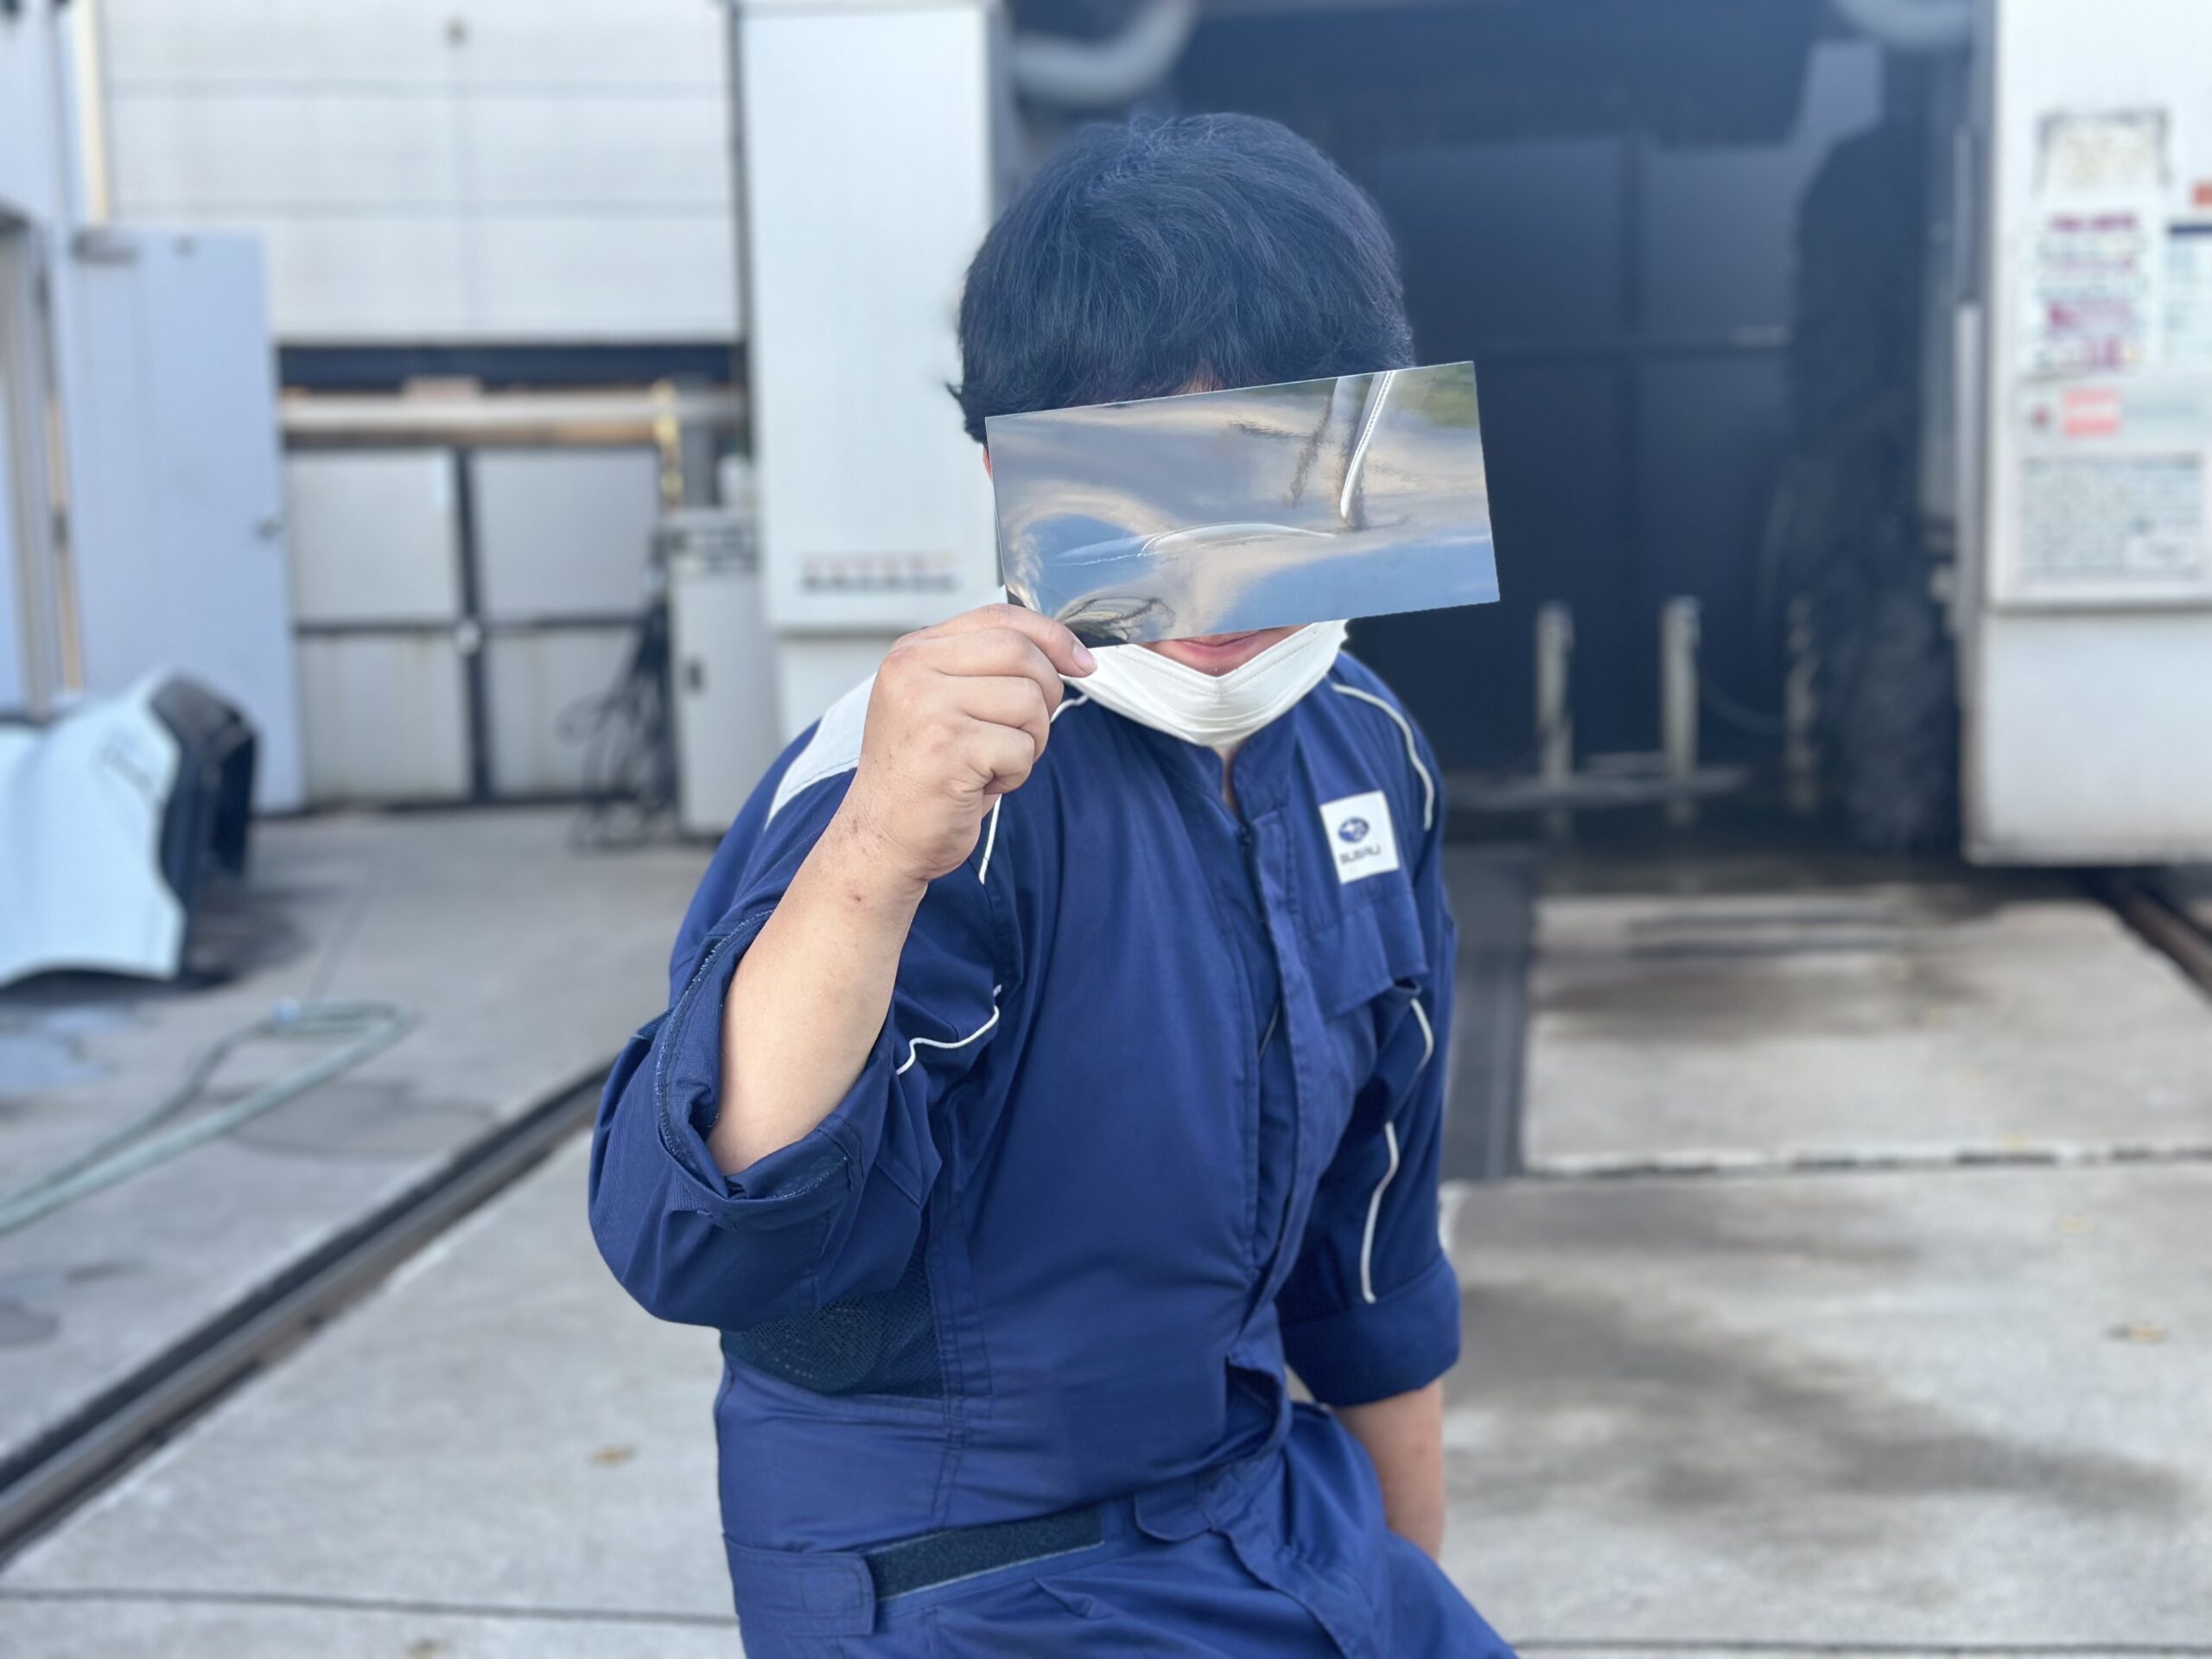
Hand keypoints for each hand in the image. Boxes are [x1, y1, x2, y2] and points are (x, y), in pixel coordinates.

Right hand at [836, 605, 1094, 888]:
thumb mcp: (943, 704)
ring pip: (1029, 701)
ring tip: (990, 763)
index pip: (998, 617)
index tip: (1080, 661)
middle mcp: (912, 670)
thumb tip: (1063, 651)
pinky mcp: (948, 747)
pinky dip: (1015, 774)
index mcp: (913, 652)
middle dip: (1044, 695)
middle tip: (1023, 732)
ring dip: (1028, 742)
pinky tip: (980, 785)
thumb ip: (984, 668)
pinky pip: (1022, 748)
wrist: (882, 836)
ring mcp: (927, 706)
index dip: (1051, 635)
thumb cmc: (921, 776)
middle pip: (1021, 653)